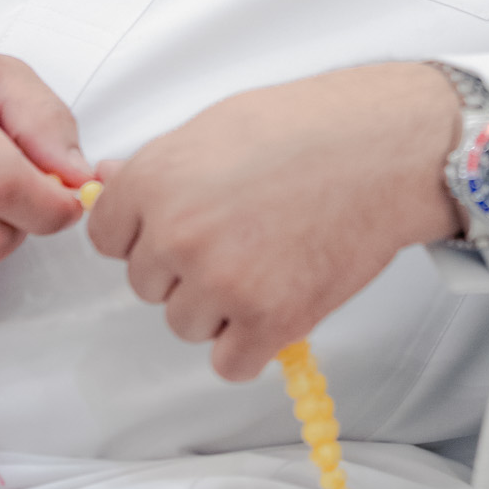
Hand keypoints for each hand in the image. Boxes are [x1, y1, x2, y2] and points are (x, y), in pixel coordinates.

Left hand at [87, 63, 462, 380]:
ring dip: (219, 307)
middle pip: (147, 285)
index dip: (144, 232)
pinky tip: (277, 300)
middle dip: (184, 268)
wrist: (382, 147)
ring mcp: (222, 282)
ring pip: (186, 325)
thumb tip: (108, 185)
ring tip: (266, 259)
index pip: (106, 238)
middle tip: (238, 234)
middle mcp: (178, 234)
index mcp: (155, 181)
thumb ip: (158, 166)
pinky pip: (230, 362)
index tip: (176, 225)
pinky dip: (251, 343)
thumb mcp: (214, 127)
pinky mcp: (270, 321)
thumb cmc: (306, 125)